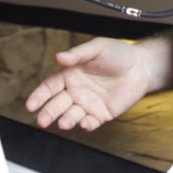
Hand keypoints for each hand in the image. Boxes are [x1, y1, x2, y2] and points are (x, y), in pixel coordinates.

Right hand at [24, 38, 152, 131]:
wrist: (141, 66)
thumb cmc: (118, 53)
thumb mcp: (97, 48)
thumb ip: (77, 54)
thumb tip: (58, 57)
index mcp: (71, 74)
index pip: (50, 87)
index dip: (40, 96)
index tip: (31, 105)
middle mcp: (76, 91)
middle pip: (57, 104)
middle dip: (49, 113)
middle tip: (42, 121)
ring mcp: (88, 104)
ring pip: (72, 115)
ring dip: (66, 120)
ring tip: (64, 123)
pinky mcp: (101, 114)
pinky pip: (91, 122)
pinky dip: (86, 125)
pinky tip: (85, 123)